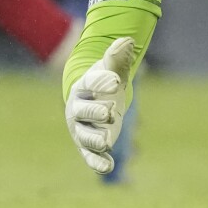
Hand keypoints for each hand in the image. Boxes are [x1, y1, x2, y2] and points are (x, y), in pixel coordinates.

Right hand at [64, 37, 134, 173]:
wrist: (96, 98)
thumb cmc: (105, 81)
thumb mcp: (112, 69)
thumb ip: (118, 57)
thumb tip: (128, 41)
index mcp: (83, 86)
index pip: (90, 82)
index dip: (101, 81)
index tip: (115, 82)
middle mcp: (78, 109)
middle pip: (83, 112)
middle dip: (96, 112)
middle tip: (112, 111)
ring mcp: (82, 129)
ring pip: (85, 136)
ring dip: (95, 139)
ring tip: (107, 141)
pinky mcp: (88, 146)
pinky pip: (89, 156)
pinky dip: (97, 162)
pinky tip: (108, 166)